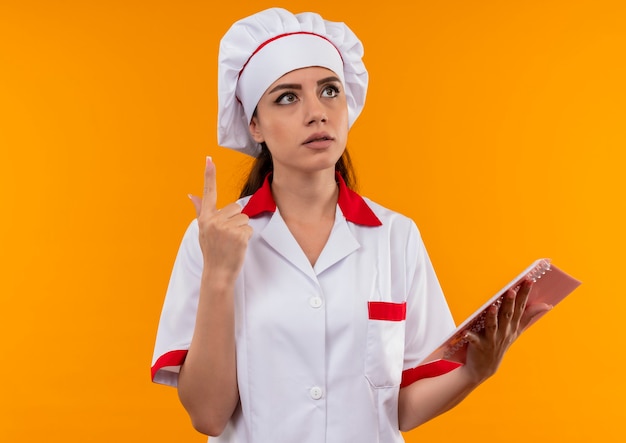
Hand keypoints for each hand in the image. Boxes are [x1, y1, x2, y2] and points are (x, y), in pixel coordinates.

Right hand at [189, 157, 251, 278]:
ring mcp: (226, 228)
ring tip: (232, 242)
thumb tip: (191, 195)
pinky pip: (249, 228)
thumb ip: (200, 210)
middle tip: (228, 236)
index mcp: (205, 218)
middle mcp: (214, 220)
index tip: (209, 159)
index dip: (209, 175)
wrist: (218, 272)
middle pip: (236, 207)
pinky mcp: (238, 235)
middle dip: (236, 220)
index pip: (208, 192)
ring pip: (244, 218)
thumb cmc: (212, 251)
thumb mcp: (203, 230)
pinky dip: (246, 237)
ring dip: (242, 229)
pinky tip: (237, 246)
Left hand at [463, 279, 551, 382]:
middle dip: (510, 303)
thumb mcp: (517, 331)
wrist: (485, 367)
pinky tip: (465, 332)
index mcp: (513, 327)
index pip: (520, 308)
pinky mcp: (478, 346)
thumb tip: (547, 305)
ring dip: (492, 317)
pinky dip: (470, 336)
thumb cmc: (500, 343)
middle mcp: (504, 332)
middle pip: (507, 315)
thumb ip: (529, 316)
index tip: (528, 281)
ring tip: (492, 307)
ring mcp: (491, 340)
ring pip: (492, 326)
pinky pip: (473, 340)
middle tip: (511, 290)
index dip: (524, 294)